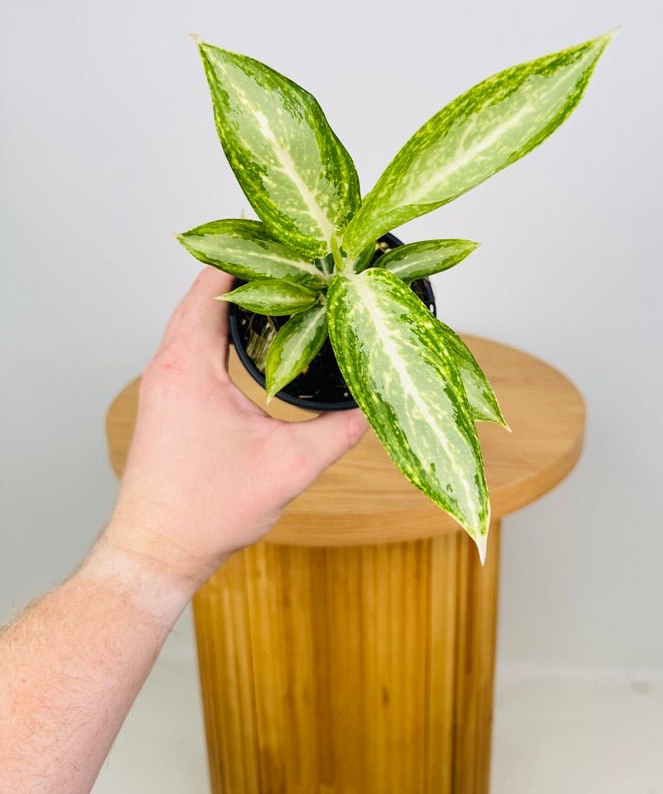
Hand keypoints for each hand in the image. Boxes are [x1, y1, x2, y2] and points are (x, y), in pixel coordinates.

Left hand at [103, 267, 367, 591]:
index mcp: (189, 366)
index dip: (248, 255)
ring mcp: (161, 383)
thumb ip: (338, 431)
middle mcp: (166, 366)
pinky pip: (189, 344)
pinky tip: (249, 337)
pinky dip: (217, 328)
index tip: (285, 242)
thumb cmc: (208, 511)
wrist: (156, 550)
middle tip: (292, 260)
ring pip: (194, 320)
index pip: (211, 285)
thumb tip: (373, 405)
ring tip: (278, 290)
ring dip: (230, 301)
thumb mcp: (289, 467)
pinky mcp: (164, 400)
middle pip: (202, 294)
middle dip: (246, 272)